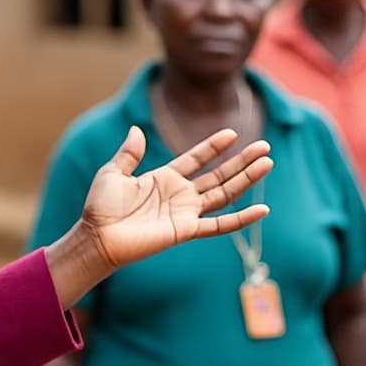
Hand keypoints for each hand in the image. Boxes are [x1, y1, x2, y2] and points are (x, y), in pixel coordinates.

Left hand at [46, 127, 270, 305]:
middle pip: (218, 175)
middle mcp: (180, 195)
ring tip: (267, 164)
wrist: (97, 236)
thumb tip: (136, 129)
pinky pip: (219, 225)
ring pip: (224, 194)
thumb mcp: (113, 172)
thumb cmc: (100, 207)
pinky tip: (262, 209)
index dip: (213, 147)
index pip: (195, 159)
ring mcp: (185, 212)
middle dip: (241, 161)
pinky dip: (241, 219)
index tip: (232, 133)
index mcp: (164, 178)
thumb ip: (129, 153)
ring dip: (246, 180)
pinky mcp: (186, 230)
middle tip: (264, 147)